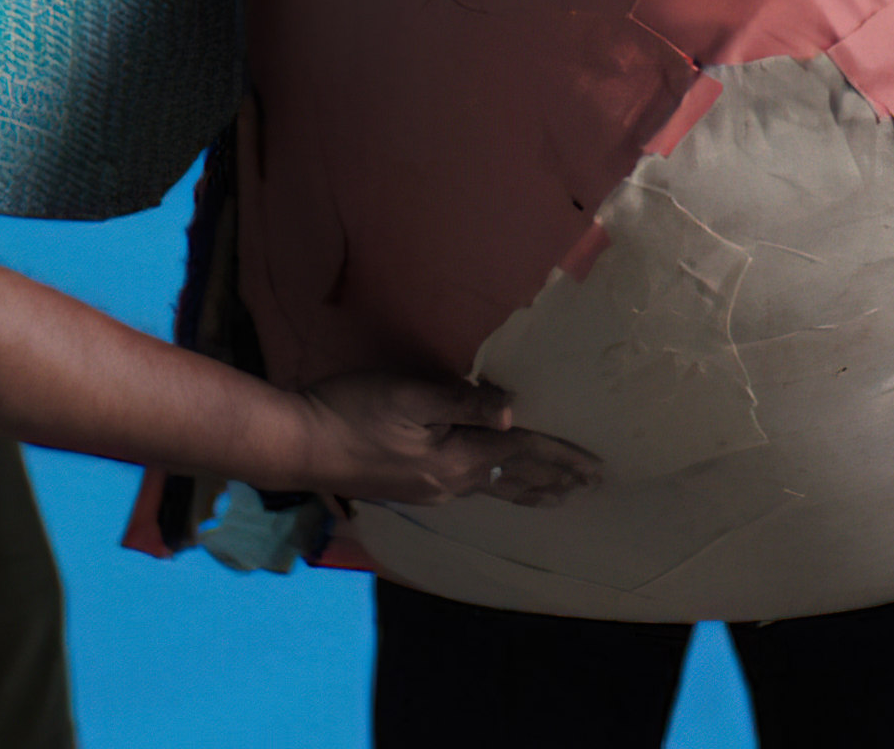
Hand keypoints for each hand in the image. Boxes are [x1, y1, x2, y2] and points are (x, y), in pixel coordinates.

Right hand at [295, 371, 599, 506]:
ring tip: (557, 497)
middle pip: (515, 479)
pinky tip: (493, 486)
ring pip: (494, 488)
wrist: (298, 444)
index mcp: (458, 458)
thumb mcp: (410, 395)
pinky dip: (498, 487)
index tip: (595, 466)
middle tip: (591, 486)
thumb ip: (464, 401)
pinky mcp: (411, 487)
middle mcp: (451, 483)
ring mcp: (430, 490)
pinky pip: (471, 490)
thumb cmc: (353, 411)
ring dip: (530, 490)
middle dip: (555, 480)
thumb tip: (515, 408)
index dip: (561, 455)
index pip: (523, 453)